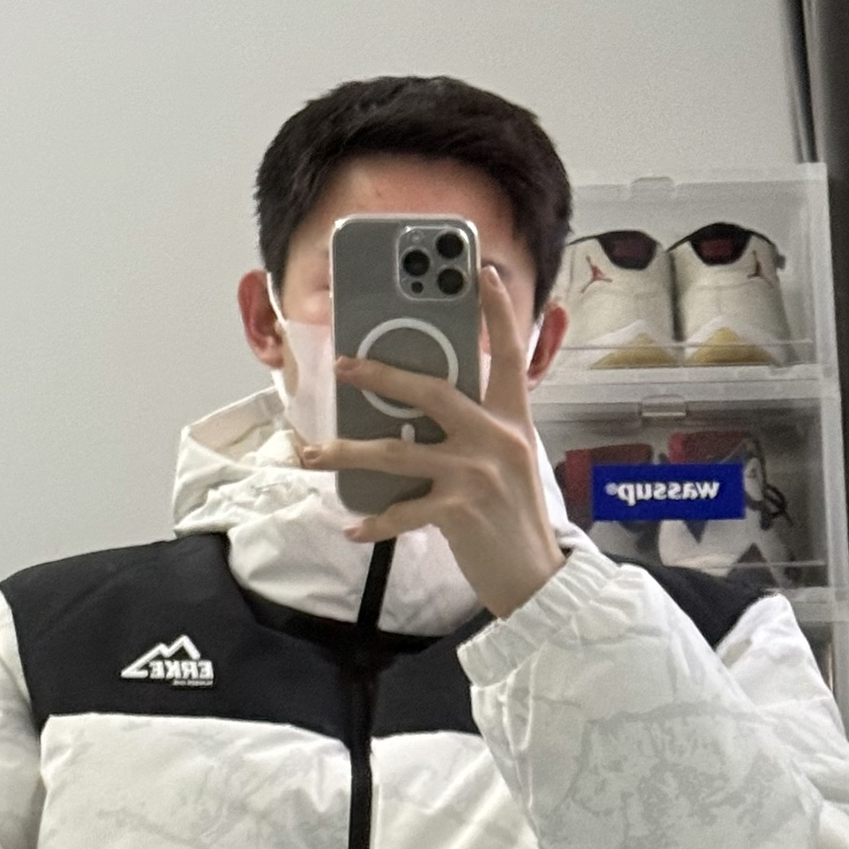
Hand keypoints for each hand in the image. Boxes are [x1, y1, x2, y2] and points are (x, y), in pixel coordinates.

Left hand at [297, 263, 563, 618]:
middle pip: (431, 392)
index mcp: (512, 419)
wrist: (535, 576)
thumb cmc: (515, 518)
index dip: (496, 312)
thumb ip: (478, 430)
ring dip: (348, 452)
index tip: (482, 272)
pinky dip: (373, 523)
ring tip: (312, 454)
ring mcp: (475, 473)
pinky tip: (351, 528)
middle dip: (381, 376)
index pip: (508, 354)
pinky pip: (401, 511)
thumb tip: (421, 413)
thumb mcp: (510, 462)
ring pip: (397, 451)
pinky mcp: (458, 511)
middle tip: (343, 366)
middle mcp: (495, 438)